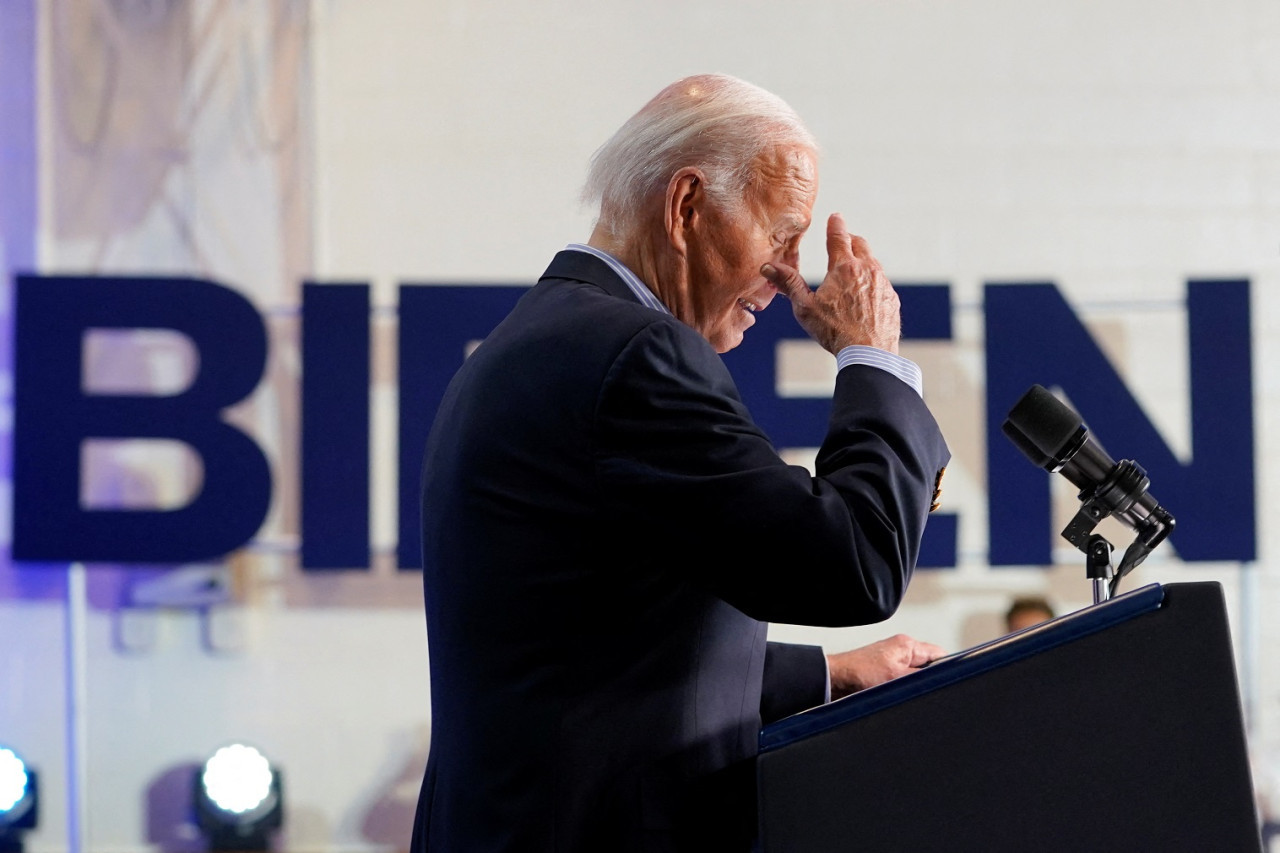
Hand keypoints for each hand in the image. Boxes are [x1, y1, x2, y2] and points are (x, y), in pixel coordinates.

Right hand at [762, 213, 900, 354]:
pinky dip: (872, 281)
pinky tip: (865, 294)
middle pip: (860, 245)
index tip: (836, 216)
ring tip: (852, 270)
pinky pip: (881, 282)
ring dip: (862, 261)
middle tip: (843, 240)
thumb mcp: (805, 307)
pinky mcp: (891, 298)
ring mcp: (882, 283)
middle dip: (850, 240)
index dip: (836, 225)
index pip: (839, 237)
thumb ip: (789, 284)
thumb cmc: (834, 331)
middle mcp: (866, 270)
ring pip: (872, 263)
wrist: (869, 352)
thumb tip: (768, 267)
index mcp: (843, 268)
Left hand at [825, 634, 944, 699]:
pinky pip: (903, 684)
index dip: (949, 670)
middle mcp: (901, 652)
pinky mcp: (884, 676)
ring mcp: (893, 664)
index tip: (952, 683)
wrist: (832, 682)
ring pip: (916, 679)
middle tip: (927, 694)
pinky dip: (903, 692)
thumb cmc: (857, 674)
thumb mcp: (896, 678)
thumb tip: (941, 682)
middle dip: (930, 682)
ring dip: (915, 689)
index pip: (940, 655)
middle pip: (930, 668)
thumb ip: (921, 679)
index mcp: (907, 645)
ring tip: (908, 696)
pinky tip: (899, 699)